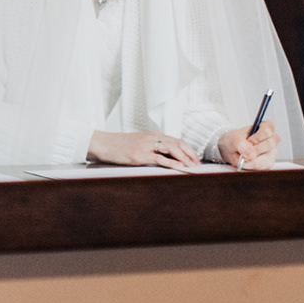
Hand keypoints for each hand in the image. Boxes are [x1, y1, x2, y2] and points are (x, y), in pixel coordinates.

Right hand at [87, 130, 201, 169]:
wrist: (104, 144)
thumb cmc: (120, 146)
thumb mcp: (139, 144)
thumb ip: (152, 148)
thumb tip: (165, 158)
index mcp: (153, 135)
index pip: (176, 140)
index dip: (188, 149)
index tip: (196, 158)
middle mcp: (152, 138)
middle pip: (178, 143)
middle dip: (191, 153)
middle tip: (199, 164)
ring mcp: (147, 146)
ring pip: (172, 148)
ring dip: (185, 157)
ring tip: (193, 166)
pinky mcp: (140, 155)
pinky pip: (160, 158)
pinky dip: (172, 163)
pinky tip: (180, 167)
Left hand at [215, 124, 279, 169]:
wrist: (232, 150)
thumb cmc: (235, 140)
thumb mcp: (234, 139)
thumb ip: (242, 145)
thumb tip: (251, 155)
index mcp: (265, 127)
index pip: (268, 130)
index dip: (258, 137)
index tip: (249, 140)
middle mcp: (272, 140)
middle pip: (270, 144)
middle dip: (255, 150)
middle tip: (245, 151)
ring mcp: (271, 153)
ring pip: (266, 160)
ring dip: (251, 161)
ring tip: (241, 157)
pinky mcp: (268, 164)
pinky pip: (262, 168)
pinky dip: (250, 167)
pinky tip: (244, 163)